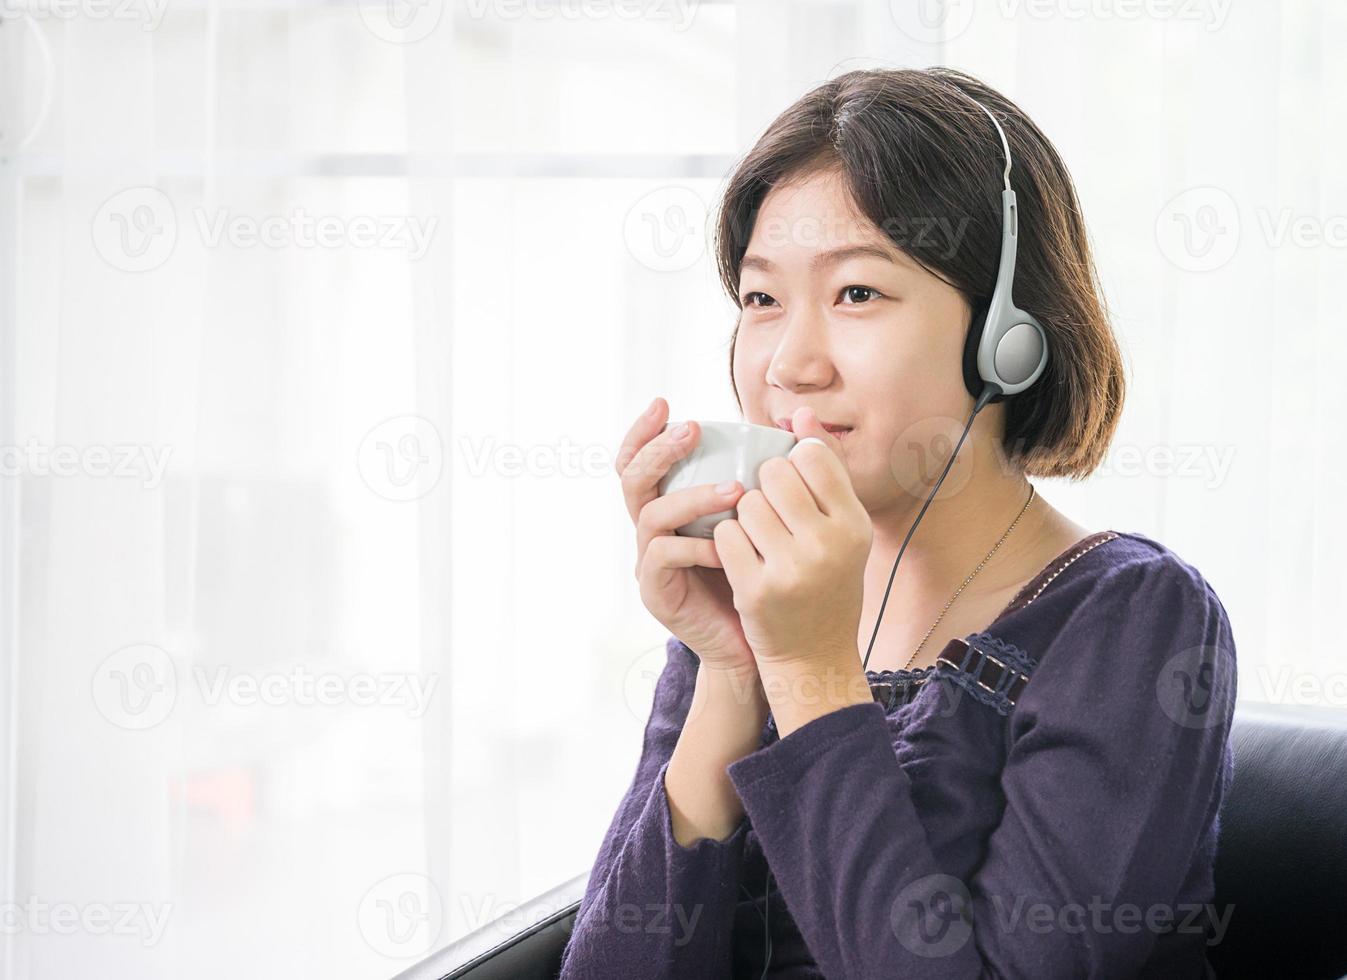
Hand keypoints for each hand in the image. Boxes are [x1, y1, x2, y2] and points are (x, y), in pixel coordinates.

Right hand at [617, 398, 756, 675]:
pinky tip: (727, 546)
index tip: (665, 403)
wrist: (756, 640)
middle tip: (691, 430)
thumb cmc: (760, 571)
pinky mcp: (656, 592)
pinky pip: (664, 557)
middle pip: (632, 479)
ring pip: (651, 515)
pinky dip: (695, 545)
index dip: (645, 431)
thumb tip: (794, 420)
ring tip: (734, 490)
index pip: (640, 460)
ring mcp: (648, 561)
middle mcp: (651, 529)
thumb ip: (766, 474)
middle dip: (659, 450)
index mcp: (670, 505)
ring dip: (691, 496)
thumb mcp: (761, 517)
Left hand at [712, 407, 872, 668]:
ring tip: (759, 538)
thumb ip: (823, 471)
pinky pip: (726, 536)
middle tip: (771, 513)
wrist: (813, 656)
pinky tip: (741, 558)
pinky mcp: (756, 590)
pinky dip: (727, 542)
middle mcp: (828, 545)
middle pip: (774, 474)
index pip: (811, 457)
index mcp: (854, 525)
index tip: (792, 487)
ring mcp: (791, 569)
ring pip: (745, 503)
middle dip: (764, 486)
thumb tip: (797, 413)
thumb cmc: (827, 581)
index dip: (793, 464)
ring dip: (743, 515)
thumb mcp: (841, 529)